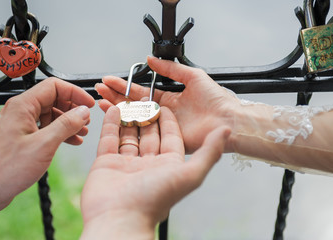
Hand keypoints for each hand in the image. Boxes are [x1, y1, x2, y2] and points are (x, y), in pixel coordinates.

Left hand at [0, 77, 94, 215]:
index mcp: (23, 106)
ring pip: (51, 114)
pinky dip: (61, 132)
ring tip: (82, 132)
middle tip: (86, 120)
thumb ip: (66, 125)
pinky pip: (46, 128)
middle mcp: (21, 112)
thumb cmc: (6, 168)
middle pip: (54, 99)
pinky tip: (71, 141)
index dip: (75, 93)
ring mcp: (22, 124)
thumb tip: (82, 112)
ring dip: (69, 122)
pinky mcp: (24, 137)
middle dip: (73, 109)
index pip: (54, 87)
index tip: (89, 104)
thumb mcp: (44, 144)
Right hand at [80, 106, 229, 238]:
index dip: (168, 120)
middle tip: (144, 98)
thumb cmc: (154, 199)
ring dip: (129, 117)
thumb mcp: (189, 174)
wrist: (118, 219)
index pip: (170, 137)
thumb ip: (209, 152)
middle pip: (149, 134)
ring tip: (128, 100)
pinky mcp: (105, 163)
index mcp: (168, 167)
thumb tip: (227, 132)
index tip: (165, 104)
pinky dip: (111, 124)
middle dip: (147, 116)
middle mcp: (148, 165)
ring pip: (129, 135)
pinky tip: (113, 109)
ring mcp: (126, 164)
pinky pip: (109, 139)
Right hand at [96, 56, 240, 153]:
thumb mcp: (194, 77)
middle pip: (134, 106)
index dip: (126, 87)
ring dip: (116, 108)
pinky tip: (111, 115)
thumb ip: (172, 69)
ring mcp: (161, 131)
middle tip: (100, 88)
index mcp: (170, 102)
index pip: (142, 93)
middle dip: (116, 96)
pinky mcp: (161, 144)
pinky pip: (140, 134)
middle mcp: (163, 117)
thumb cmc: (217, 102)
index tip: (111, 80)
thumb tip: (152, 59)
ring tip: (100, 99)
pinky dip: (124, 125)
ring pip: (133, 119)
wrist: (229, 122)